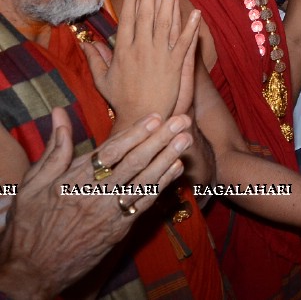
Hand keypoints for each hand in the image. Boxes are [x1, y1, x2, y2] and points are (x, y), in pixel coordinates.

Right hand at [0, 109, 193, 297]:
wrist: (31, 271)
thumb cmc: (29, 226)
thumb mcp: (32, 186)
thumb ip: (54, 150)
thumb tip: (60, 115)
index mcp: (73, 180)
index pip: (111, 151)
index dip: (135, 132)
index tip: (156, 117)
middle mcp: (95, 194)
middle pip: (134, 162)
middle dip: (160, 139)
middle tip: (182, 121)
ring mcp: (109, 213)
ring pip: (144, 180)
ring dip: (168, 158)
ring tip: (186, 139)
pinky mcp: (118, 229)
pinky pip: (144, 203)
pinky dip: (161, 184)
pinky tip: (176, 168)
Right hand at [83, 0, 200, 122]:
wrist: (143, 117)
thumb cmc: (121, 100)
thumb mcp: (102, 80)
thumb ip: (95, 59)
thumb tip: (86, 43)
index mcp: (124, 51)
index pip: (128, 20)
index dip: (132, 0)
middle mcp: (142, 50)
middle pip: (147, 16)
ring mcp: (160, 56)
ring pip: (166, 24)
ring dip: (170, 2)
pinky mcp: (177, 64)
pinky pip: (185, 42)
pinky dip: (191, 27)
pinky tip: (196, 12)